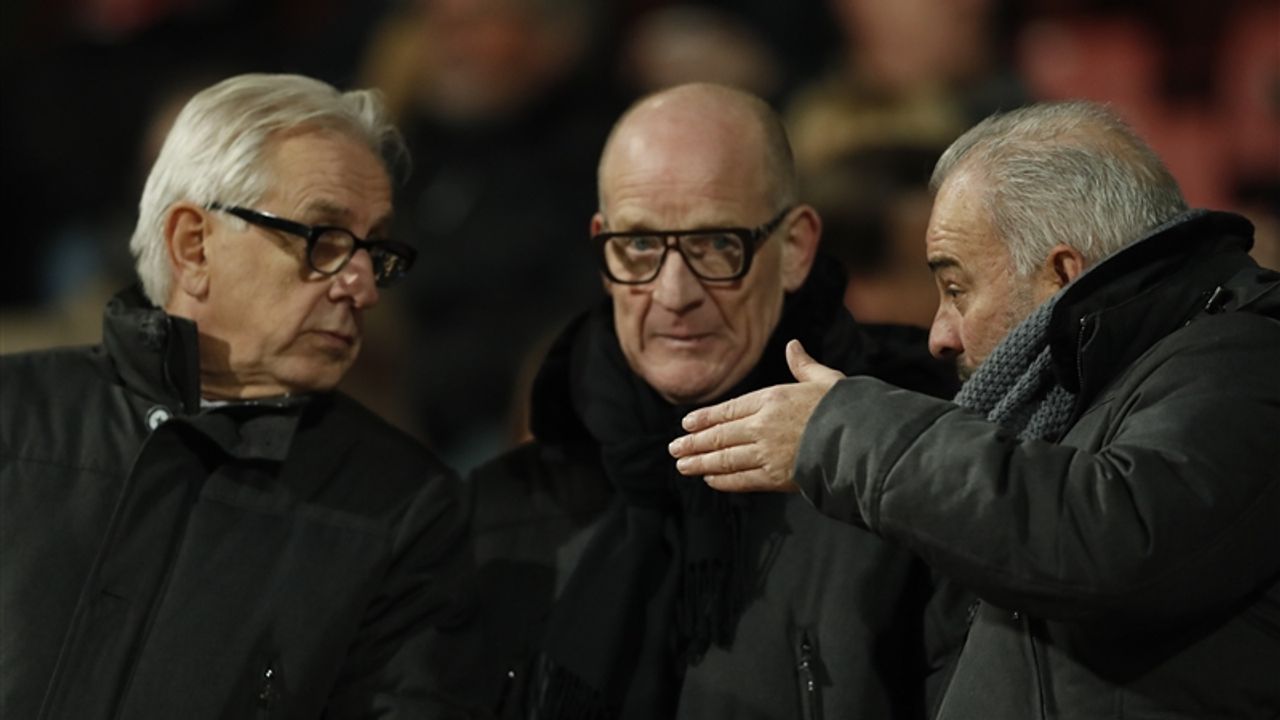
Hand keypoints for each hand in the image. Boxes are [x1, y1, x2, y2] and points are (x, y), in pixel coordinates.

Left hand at [669, 340, 843, 491]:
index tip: (688, 423)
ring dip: (701, 462)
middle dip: (694, 443)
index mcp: (773, 398)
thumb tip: (793, 346)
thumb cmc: (847, 408)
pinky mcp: (776, 477)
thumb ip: (803, 366)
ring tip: (682, 465)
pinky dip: (723, 480)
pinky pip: (741, 479)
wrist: (863, 441)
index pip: (730, 408)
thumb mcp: (826, 379)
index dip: (706, 418)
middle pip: (720, 435)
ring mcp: (767, 452)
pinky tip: (710, 479)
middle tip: (674, 448)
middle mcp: (764, 425)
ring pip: (725, 458)